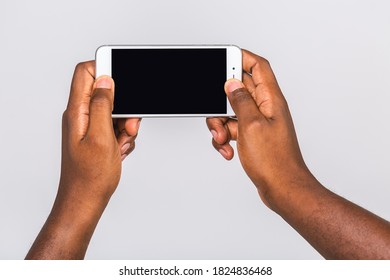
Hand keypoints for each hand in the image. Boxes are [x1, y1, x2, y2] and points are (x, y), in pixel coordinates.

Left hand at [59, 61, 139, 207]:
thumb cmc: (91, 176)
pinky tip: (119, 151)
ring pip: (115, 112)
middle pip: (106, 93)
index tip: (123, 83)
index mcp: (77, 111)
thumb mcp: (101, 137)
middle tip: (128, 126)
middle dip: (124, 108)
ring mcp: (89, 126)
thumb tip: (105, 79)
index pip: (85, 73)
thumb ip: (101, 105)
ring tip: (121, 144)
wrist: (86, 200)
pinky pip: (117, 127)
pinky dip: (123, 137)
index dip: (105, 70)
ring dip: (125, 126)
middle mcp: (81, 115)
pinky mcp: (98, 136)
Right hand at [207, 50, 389, 258]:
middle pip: (239, 90)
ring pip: (231, 112)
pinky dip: (226, 138)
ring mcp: (258, 123)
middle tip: (216, 112)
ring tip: (223, 138)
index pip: (258, 67)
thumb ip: (240, 101)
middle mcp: (266, 108)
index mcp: (271, 100)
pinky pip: (233, 129)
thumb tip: (232, 83)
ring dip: (221, 124)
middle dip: (221, 101)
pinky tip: (228, 150)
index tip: (224, 57)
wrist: (282, 188)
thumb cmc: (273, 161)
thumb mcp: (251, 125)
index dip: (242, 57)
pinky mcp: (252, 137)